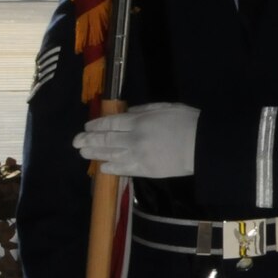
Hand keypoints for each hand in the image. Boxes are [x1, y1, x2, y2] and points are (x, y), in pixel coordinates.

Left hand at [76, 103, 199, 177]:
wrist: (201, 146)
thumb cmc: (187, 122)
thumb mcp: (166, 107)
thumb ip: (145, 110)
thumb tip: (127, 113)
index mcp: (140, 121)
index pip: (110, 123)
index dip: (96, 125)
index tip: (87, 126)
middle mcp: (133, 139)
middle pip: (106, 139)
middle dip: (89, 140)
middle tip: (76, 141)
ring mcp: (137, 156)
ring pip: (109, 155)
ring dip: (95, 154)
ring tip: (83, 153)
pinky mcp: (143, 170)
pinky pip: (122, 169)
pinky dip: (110, 167)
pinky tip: (102, 167)